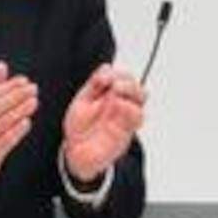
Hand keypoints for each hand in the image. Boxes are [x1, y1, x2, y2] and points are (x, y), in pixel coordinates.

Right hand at [0, 65, 39, 192]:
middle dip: (17, 96)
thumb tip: (2, 66)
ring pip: (2, 122)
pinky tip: (26, 123)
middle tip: (33, 89)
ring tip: (33, 102)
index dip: (9, 86)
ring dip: (19, 111)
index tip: (24, 81)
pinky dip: (16, 132)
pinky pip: (4, 141)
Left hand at [59, 65, 147, 185]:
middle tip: (113, 83)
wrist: (77, 152)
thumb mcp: (82, 100)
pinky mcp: (127, 129)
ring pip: (141, 97)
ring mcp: (125, 115)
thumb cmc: (81, 127)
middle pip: (135, 83)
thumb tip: (106, 66)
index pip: (123, 76)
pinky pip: (137, 117)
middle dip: (126, 79)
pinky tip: (119, 104)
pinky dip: (130, 108)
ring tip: (115, 92)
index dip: (116, 73)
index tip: (103, 77)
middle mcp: (122, 102)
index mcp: (111, 93)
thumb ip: (94, 84)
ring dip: (131, 90)